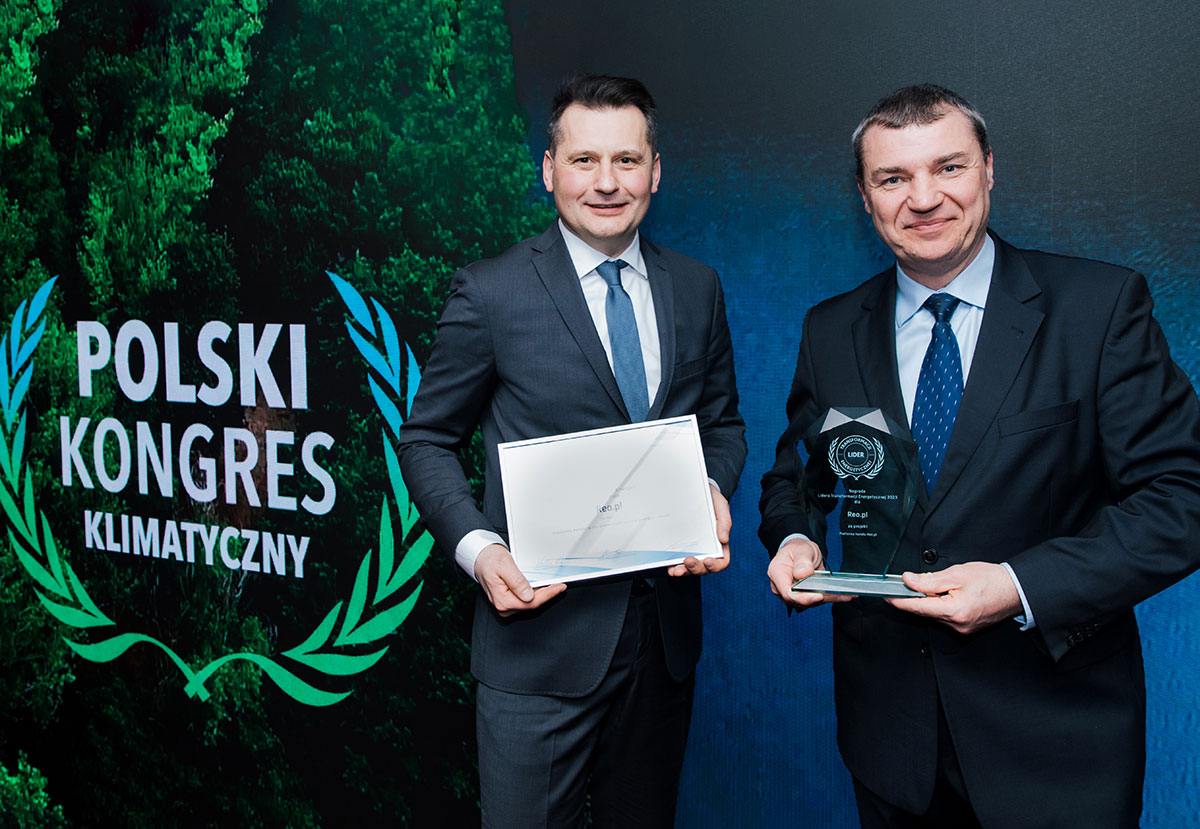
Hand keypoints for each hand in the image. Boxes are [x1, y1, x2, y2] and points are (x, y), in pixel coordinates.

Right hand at [474, 544, 565, 615]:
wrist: (480, 558)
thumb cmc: (489, 560)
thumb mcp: (505, 565)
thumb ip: (517, 581)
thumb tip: (528, 595)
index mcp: (503, 599)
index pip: (531, 602)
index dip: (548, 595)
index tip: (560, 587)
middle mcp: (503, 606)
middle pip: (532, 604)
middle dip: (547, 594)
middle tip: (559, 585)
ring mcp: (505, 605)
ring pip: (529, 603)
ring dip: (541, 594)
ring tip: (551, 584)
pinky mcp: (507, 601)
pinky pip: (525, 601)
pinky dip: (534, 593)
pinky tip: (540, 586)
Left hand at [667, 484, 731, 576]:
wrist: (695, 490)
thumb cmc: (711, 499)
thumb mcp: (721, 506)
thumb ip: (725, 521)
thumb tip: (724, 539)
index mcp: (719, 543)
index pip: (722, 561)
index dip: (715, 566)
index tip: (708, 560)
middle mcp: (706, 549)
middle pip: (704, 568)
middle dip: (696, 568)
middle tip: (689, 561)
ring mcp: (692, 549)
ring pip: (689, 567)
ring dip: (684, 571)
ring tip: (677, 569)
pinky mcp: (679, 547)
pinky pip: (677, 560)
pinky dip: (673, 566)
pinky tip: (670, 566)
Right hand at [767, 537, 850, 608]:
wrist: (800, 552)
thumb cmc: (797, 549)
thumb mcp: (802, 550)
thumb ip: (802, 561)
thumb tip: (802, 574)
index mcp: (777, 574)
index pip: (787, 593)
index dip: (803, 598)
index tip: (818, 596)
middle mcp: (782, 586)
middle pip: (799, 600)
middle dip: (819, 599)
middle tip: (838, 595)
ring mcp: (792, 593)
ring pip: (809, 602)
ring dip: (827, 599)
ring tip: (845, 595)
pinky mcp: (802, 596)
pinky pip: (815, 600)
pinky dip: (829, 598)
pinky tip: (842, 596)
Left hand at [886, 562, 1021, 633]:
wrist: (1016, 589)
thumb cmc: (992, 580)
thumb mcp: (957, 574)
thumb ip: (929, 580)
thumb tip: (908, 581)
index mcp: (954, 611)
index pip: (917, 607)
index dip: (898, 600)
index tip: (885, 595)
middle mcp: (957, 625)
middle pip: (924, 611)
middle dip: (914, 598)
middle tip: (905, 583)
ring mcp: (962, 629)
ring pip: (934, 614)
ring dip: (929, 601)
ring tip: (938, 585)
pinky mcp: (966, 628)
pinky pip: (945, 617)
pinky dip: (940, 606)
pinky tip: (946, 595)